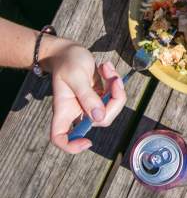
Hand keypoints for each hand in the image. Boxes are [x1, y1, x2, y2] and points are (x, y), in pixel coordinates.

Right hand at [41, 38, 126, 153]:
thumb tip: (99, 117)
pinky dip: (114, 82)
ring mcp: (88, 105)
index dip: (72, 146)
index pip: (60, 137)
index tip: (88, 142)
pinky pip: (114, 96)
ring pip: (111, 108)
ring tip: (106, 68)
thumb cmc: (67, 62)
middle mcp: (76, 111)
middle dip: (114, 101)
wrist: (69, 50)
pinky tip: (106, 67)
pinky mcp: (99, 97)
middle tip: (114, 79)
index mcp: (64, 110)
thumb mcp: (76, 76)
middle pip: (100, 120)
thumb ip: (88, 97)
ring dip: (116, 87)